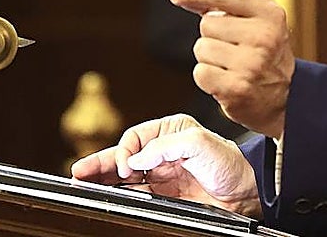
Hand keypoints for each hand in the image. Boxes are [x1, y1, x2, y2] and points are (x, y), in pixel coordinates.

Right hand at [70, 114, 260, 216]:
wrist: (247, 192)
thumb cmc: (229, 162)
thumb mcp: (199, 144)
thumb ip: (165, 147)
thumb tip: (135, 159)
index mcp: (170, 130)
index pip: (135, 137)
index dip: (126, 151)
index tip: (127, 167)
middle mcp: (163, 150)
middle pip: (124, 156)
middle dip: (100, 163)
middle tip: (79, 173)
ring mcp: (162, 173)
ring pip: (124, 176)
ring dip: (104, 180)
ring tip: (82, 183)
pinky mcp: (164, 195)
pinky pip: (135, 194)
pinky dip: (119, 195)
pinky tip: (105, 196)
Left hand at [171, 0, 294, 137]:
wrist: (285, 96)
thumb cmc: (262, 52)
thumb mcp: (256, 20)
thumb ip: (223, 5)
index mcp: (270, 14)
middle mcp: (264, 37)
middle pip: (207, 24)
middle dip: (212, 35)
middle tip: (234, 48)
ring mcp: (252, 64)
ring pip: (202, 48)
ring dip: (210, 58)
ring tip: (232, 65)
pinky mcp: (238, 89)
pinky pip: (200, 73)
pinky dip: (207, 78)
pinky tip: (227, 80)